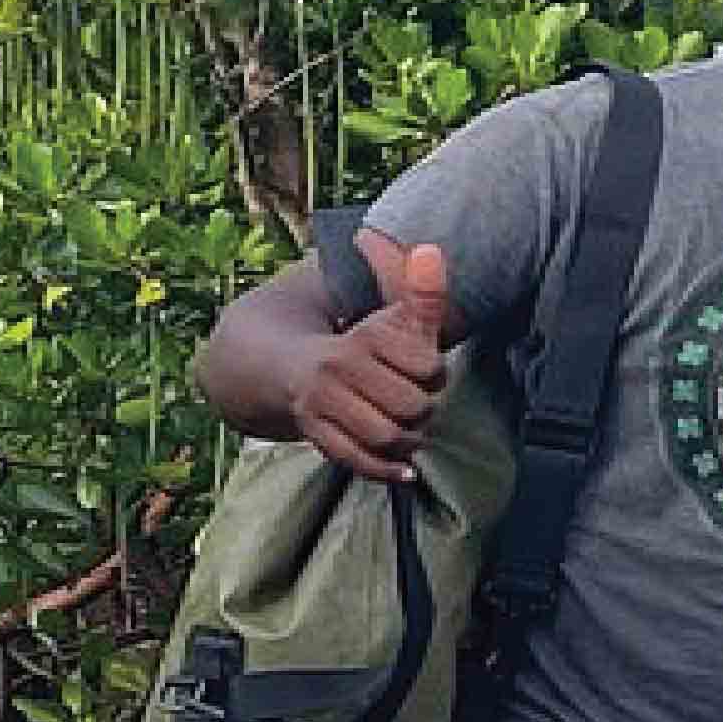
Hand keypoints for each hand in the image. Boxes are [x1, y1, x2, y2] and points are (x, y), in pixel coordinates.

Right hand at [292, 240, 458, 481]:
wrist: (286, 362)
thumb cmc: (358, 342)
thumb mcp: (390, 314)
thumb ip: (421, 291)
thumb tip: (430, 251)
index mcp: (365, 334)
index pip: (428, 365)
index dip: (436, 373)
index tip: (424, 369)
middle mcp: (340, 366)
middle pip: (413, 405)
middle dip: (424, 409)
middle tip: (416, 403)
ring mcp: (323, 401)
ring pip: (387, 435)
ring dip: (409, 441)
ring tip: (409, 430)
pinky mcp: (314, 431)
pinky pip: (355, 460)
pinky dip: (384, 469)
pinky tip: (405, 470)